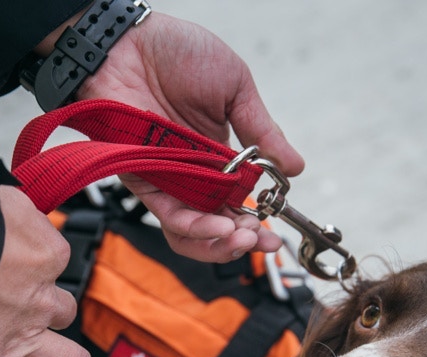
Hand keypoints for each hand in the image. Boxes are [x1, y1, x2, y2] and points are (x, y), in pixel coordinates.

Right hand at [0, 186, 89, 356]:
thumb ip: (6, 207)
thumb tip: (4, 208)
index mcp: (45, 250)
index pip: (53, 259)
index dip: (32, 261)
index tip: (7, 259)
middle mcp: (40, 295)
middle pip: (60, 308)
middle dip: (47, 309)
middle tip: (25, 311)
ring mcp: (22, 335)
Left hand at [77, 12, 305, 261]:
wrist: (131, 42)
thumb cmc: (179, 54)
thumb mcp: (236, 89)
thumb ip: (262, 131)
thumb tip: (295, 167)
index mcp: (218, 155)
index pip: (237, 202)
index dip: (257, 222)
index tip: (276, 232)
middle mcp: (193, 173)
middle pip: (217, 225)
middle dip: (243, 240)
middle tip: (263, 241)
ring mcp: (167, 179)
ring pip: (191, 230)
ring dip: (220, 243)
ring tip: (243, 240)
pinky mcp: (142, 179)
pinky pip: (169, 215)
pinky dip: (196, 228)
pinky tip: (221, 228)